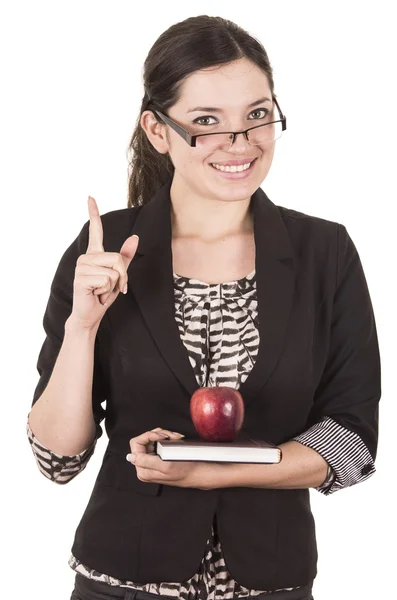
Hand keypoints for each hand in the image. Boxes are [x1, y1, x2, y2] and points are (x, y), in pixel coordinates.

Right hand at [68, 195, 139, 330]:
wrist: (91, 314)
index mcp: (94, 255)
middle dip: (122, 276)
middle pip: (117, 259)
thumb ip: (125, 257)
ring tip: (101, 291)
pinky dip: (106, 291)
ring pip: (113, 271)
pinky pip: (107, 280)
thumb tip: (135, 237)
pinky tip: (95, 294)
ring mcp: (81, 267)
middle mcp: (86, 258)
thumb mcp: (119, 275)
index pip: (95, 230)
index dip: (93, 213)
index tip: (90, 196)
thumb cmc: (103, 295)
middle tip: (112, 287)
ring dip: (113, 285)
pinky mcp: (80, 279)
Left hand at [126, 427, 206, 489]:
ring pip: (152, 438)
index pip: (137, 443)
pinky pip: (158, 441)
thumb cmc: (184, 470)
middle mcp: (145, 466)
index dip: (148, 436)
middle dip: (158, 434)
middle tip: (171, 436)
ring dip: (164, 435)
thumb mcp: (165, 465)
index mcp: (143, 469)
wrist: (198, 472)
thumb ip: (145, 461)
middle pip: (144, 439)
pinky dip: (167, 437)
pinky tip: (176, 439)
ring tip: (176, 437)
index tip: (161, 436)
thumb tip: (130, 457)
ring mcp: (151, 461)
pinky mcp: (158, 457)